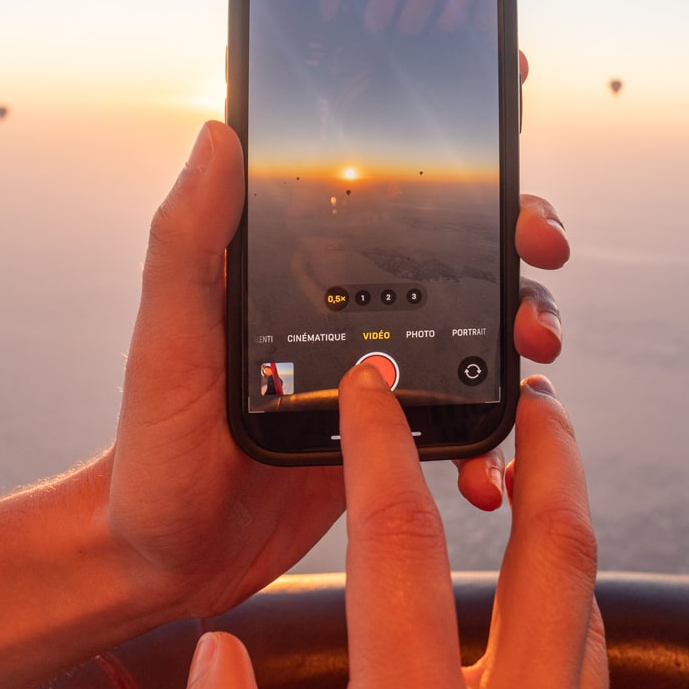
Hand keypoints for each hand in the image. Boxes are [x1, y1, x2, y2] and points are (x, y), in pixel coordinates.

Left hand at [109, 117, 567, 622]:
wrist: (170, 554)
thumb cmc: (152, 443)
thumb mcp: (167, 336)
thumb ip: (188, 241)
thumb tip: (219, 134)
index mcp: (291, 271)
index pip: (376, 192)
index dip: (444, 159)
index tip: (496, 135)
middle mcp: (342, 310)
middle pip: (447, 252)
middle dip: (509, 235)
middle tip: (537, 243)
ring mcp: (373, 372)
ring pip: (472, 324)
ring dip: (520, 319)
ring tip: (534, 343)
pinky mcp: (391, 433)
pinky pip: (464, 412)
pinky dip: (496, 425)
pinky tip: (495, 454)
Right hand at [152, 373, 635, 688]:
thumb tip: (216, 665)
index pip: (398, 548)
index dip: (379, 450)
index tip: (371, 392)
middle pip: (554, 555)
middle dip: (547, 462)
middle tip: (535, 405)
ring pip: (586, 625)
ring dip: (565, 544)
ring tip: (538, 497)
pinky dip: (567, 641)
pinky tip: (536, 648)